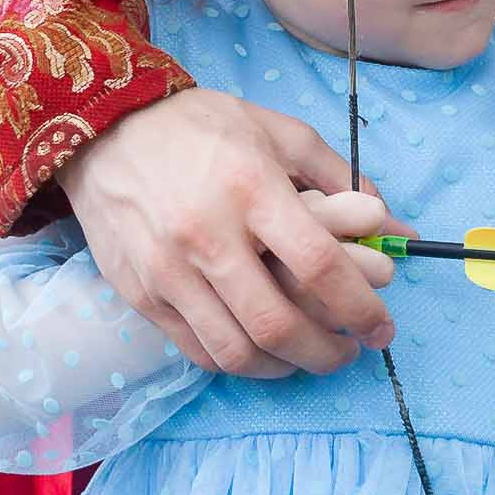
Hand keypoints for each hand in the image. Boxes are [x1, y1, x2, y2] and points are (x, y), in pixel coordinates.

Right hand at [58, 87, 407, 378]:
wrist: (105, 131)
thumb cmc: (200, 126)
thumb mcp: (276, 130)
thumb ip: (337, 175)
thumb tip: (389, 221)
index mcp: (251, 188)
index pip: (318, 263)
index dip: (360, 305)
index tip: (382, 326)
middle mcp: (208, 235)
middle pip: (279, 323)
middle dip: (328, 352)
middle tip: (353, 350)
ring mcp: (169, 271)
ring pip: (237, 351)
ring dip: (287, 367)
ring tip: (312, 356)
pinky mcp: (142, 295)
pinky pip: (199, 350)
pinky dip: (240, 362)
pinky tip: (264, 351)